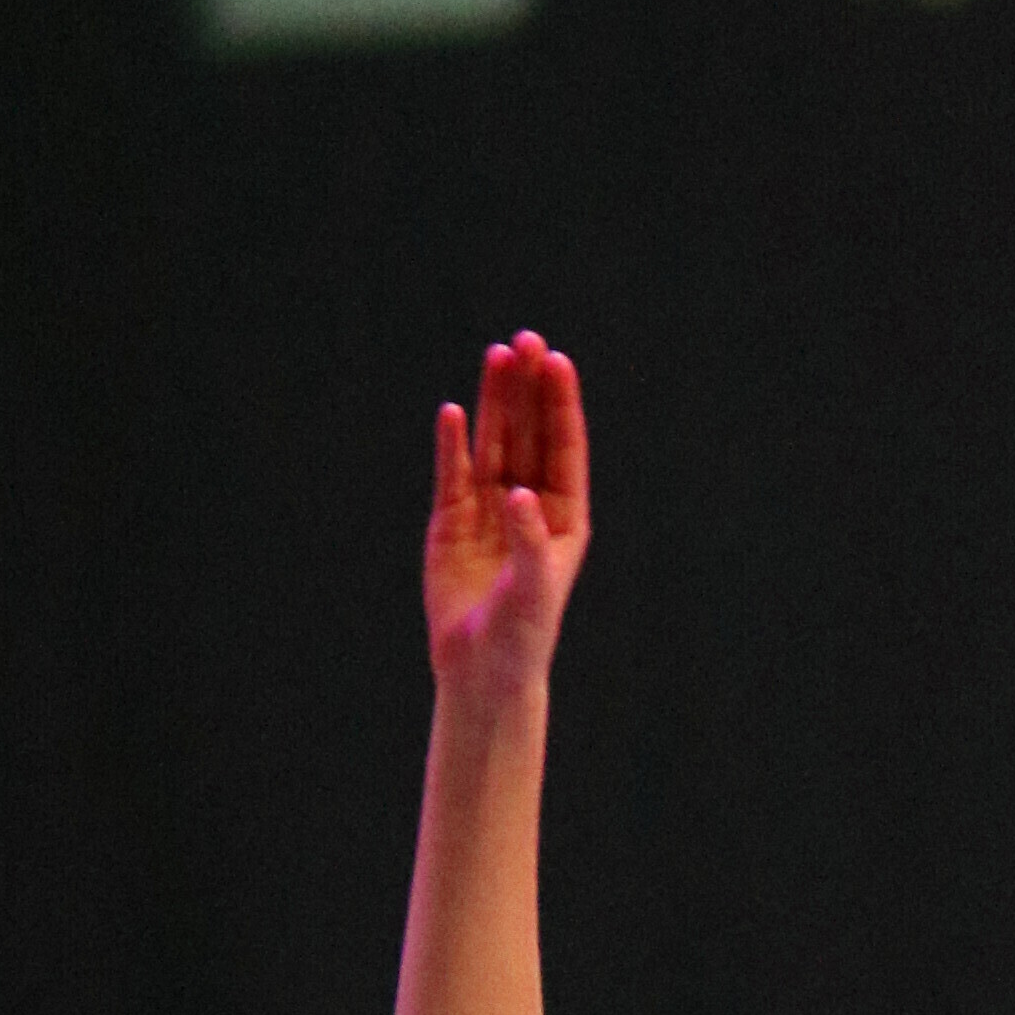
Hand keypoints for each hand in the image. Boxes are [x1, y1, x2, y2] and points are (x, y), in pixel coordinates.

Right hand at [425, 330, 591, 691]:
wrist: (481, 671)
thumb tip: (519, 494)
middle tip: (526, 342)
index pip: (562, 447)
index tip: (557, 361)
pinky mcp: (452, 519)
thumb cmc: (521, 635)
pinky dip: (454, 444)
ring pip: (494, 442)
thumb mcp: (533, 590)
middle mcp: (528, 504)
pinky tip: (455, 413)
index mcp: (562, 517)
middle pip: (528, 433)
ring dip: (495, 401)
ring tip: (498, 355)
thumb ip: (529, 541)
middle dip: (528, 388)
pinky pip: (454, 472)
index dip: (559, 404)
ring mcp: (489, 508)